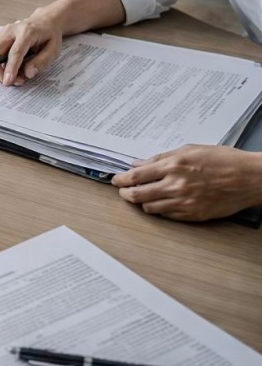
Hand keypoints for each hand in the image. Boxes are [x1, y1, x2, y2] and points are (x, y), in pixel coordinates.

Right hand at [0, 8, 64, 86]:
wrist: (44, 22)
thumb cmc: (49, 35)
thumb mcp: (54, 49)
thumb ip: (42, 61)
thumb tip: (28, 74)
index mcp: (27, 32)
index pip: (15, 52)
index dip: (10, 68)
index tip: (8, 82)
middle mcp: (10, 31)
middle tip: (9, 82)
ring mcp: (1, 34)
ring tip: (12, 77)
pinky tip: (10, 69)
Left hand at [112, 145, 261, 220]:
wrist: (249, 178)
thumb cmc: (223, 160)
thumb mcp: (190, 150)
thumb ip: (161, 158)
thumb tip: (138, 164)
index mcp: (173, 166)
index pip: (136, 176)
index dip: (121, 179)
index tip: (116, 180)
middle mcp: (176, 185)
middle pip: (137, 195)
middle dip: (125, 193)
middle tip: (123, 191)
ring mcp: (184, 202)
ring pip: (149, 208)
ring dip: (142, 202)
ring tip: (142, 196)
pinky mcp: (192, 215)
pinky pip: (166, 216)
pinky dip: (159, 209)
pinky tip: (161, 202)